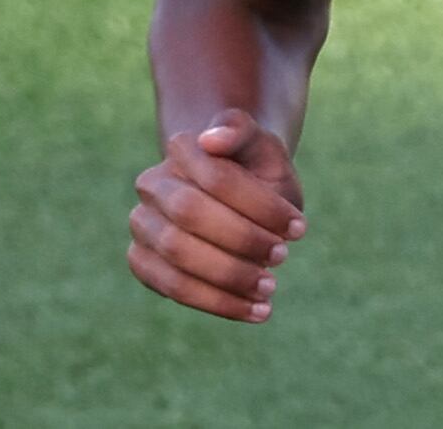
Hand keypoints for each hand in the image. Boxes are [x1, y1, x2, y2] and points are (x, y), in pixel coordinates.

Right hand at [128, 108, 305, 322]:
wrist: (237, 189)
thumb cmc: (255, 167)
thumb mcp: (263, 145)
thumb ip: (243, 131)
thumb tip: (211, 139)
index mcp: (182, 149)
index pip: (217, 179)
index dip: (260, 207)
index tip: (300, 229)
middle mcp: (152, 185)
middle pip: (190, 216)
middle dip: (242, 241)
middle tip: (284, 257)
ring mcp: (142, 224)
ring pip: (177, 258)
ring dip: (229, 279)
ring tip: (270, 290)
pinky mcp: (142, 261)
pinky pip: (172, 288)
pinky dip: (216, 303)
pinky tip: (254, 311)